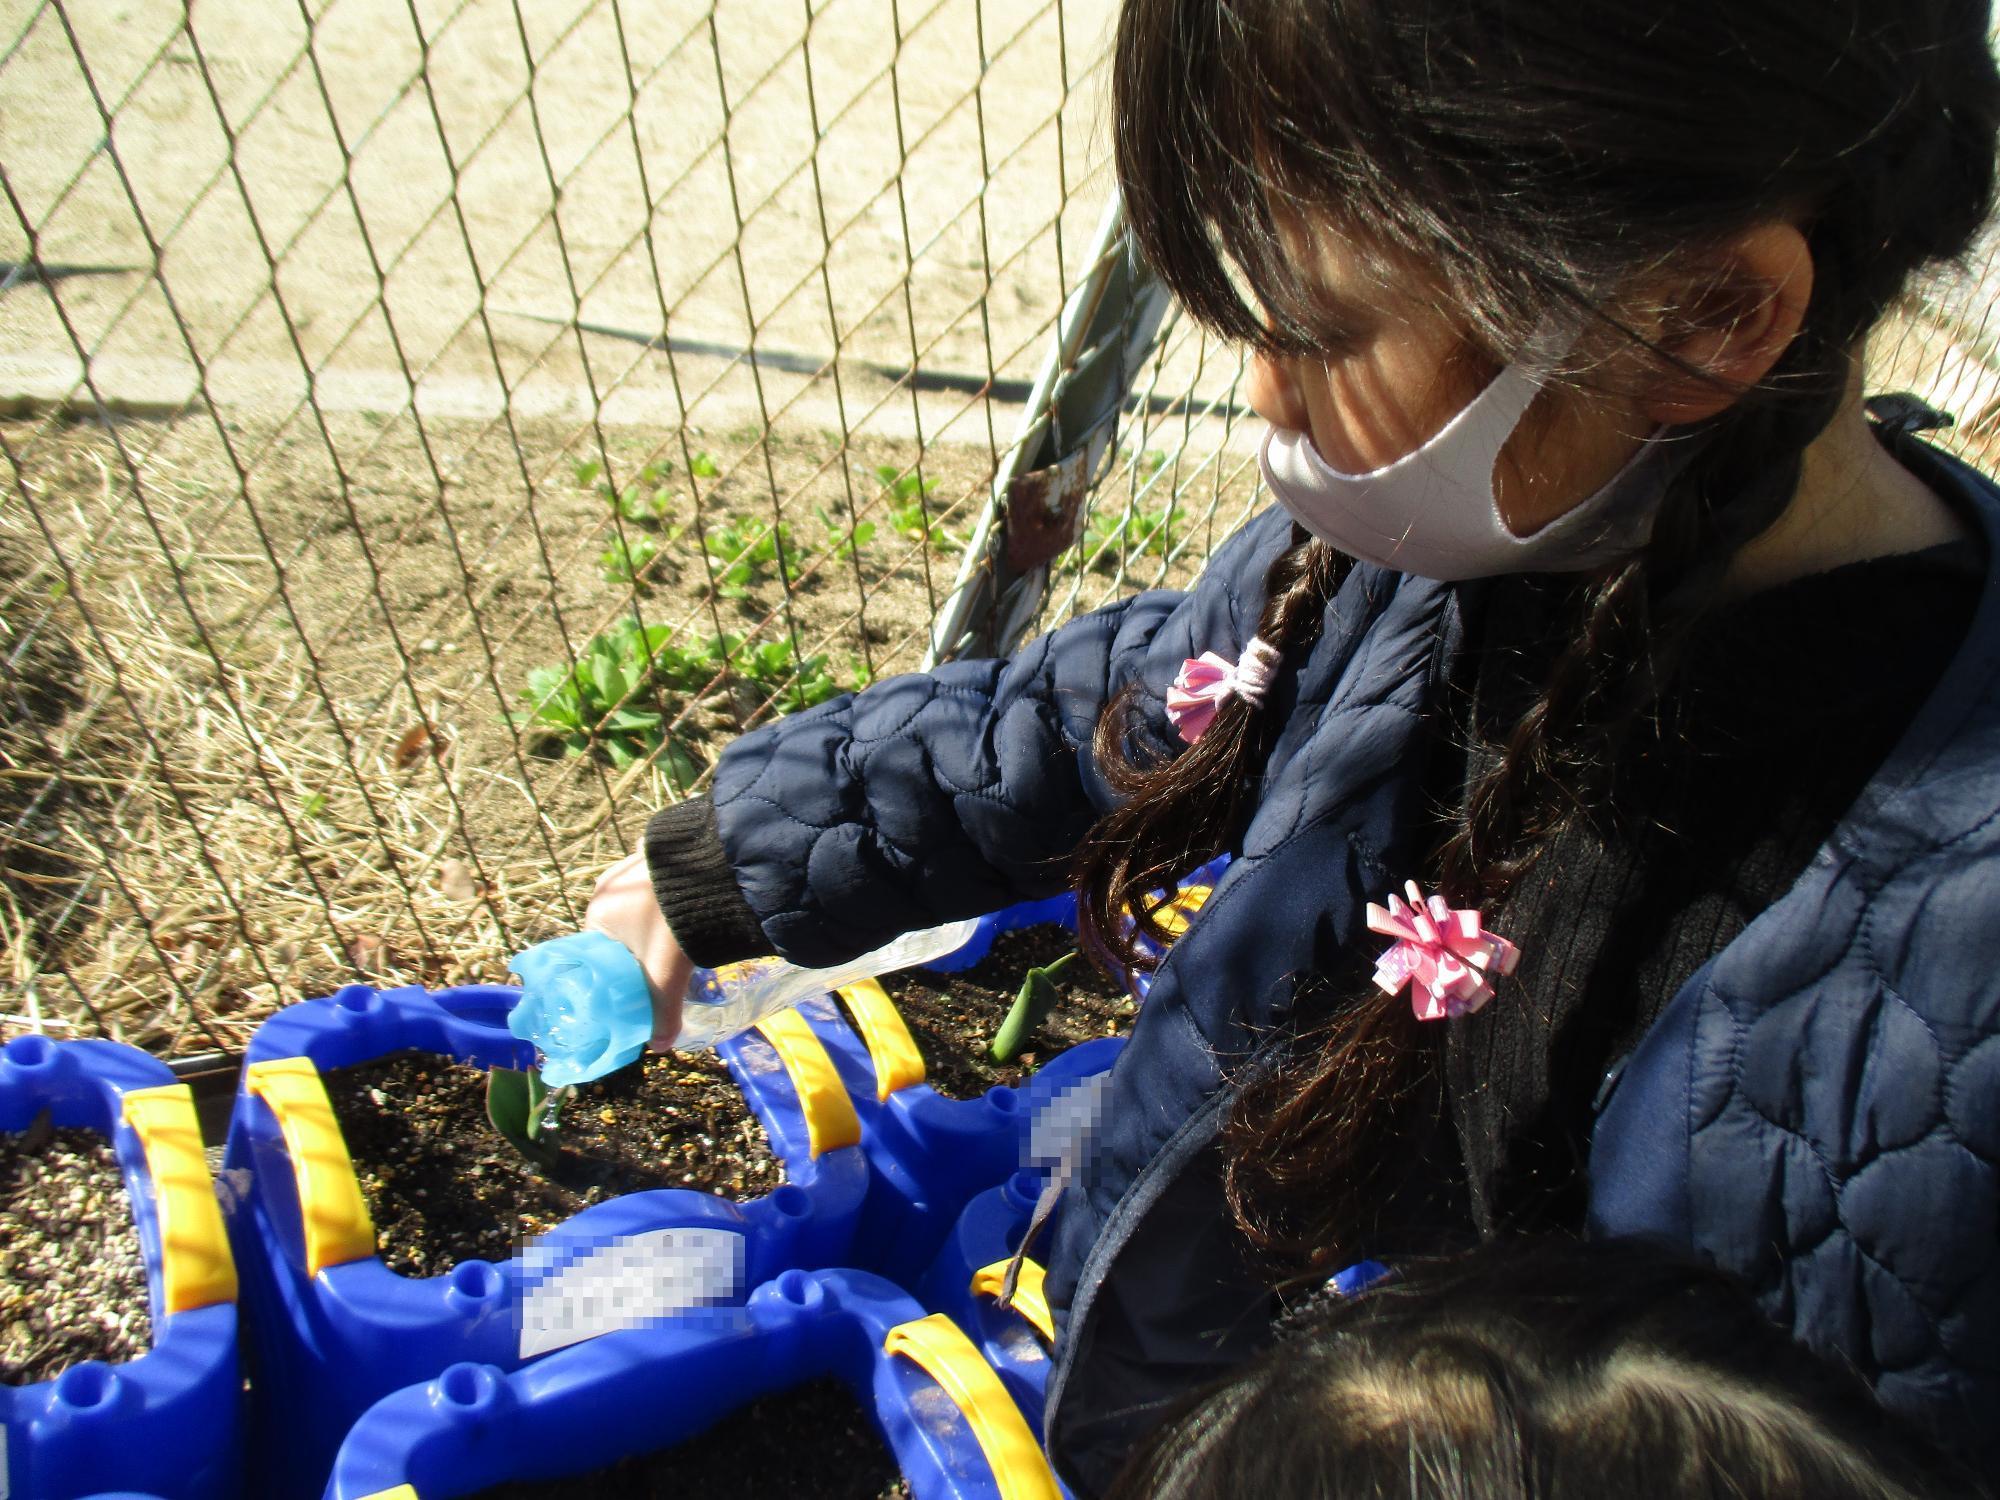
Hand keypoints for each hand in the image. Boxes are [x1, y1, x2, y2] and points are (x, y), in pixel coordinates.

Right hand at [584, 849, 692, 1049]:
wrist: (711, 868)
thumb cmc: (673, 922)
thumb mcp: (666, 973)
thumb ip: (661, 1011)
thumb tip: (659, 1047)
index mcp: (596, 913)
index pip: (599, 952)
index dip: (616, 973)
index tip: (635, 986)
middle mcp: (607, 886)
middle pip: (621, 932)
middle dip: (640, 952)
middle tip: (662, 970)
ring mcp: (633, 867)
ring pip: (641, 910)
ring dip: (656, 927)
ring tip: (679, 946)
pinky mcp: (659, 856)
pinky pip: (657, 889)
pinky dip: (668, 905)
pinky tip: (688, 918)